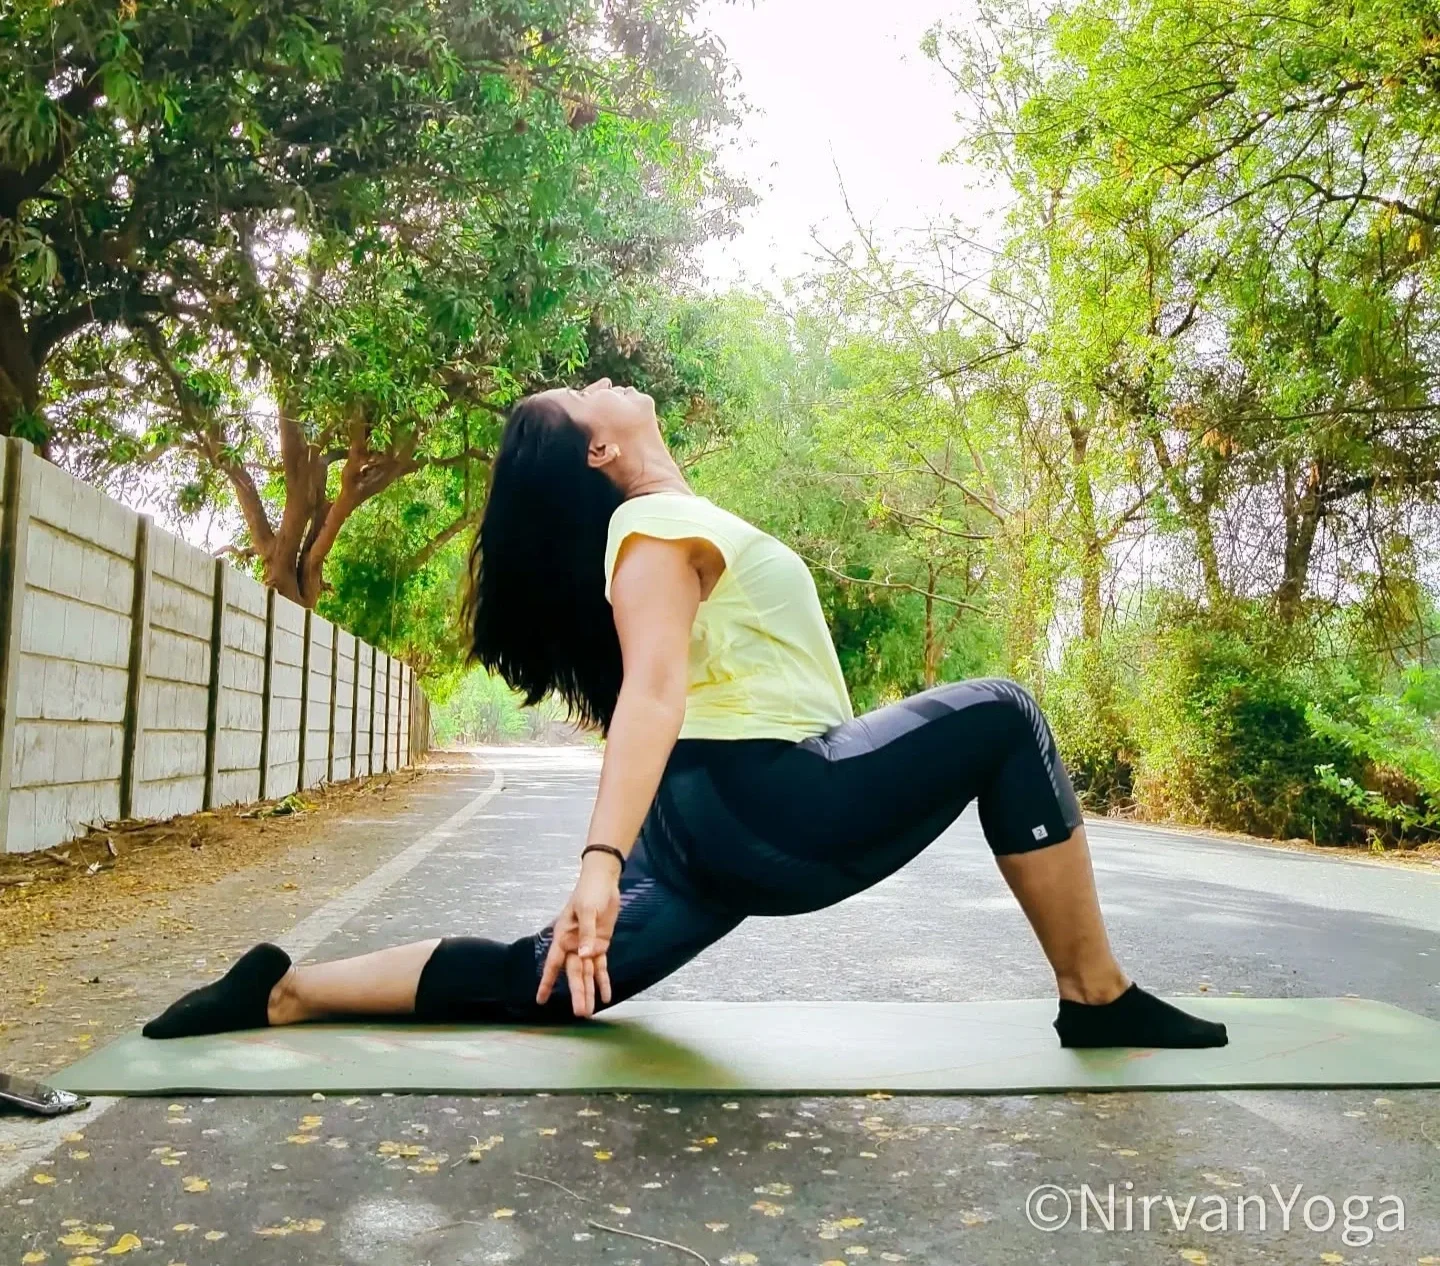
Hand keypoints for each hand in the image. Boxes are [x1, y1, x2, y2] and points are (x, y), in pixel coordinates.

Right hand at [536, 852, 621, 1017]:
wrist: (604, 881)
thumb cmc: (589, 892)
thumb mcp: (588, 910)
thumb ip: (588, 933)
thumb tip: (586, 955)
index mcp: (563, 936)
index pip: (554, 963)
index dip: (547, 981)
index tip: (540, 999)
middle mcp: (573, 945)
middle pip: (574, 973)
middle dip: (577, 993)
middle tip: (579, 1013)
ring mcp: (587, 947)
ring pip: (587, 974)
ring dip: (589, 991)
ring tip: (589, 1011)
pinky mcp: (600, 945)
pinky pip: (600, 967)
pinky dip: (603, 981)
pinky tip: (605, 996)